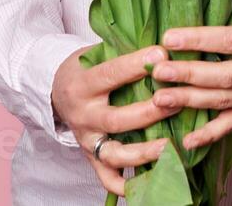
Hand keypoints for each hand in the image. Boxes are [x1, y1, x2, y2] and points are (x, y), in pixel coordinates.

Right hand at [51, 44, 180, 197]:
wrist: (56, 90)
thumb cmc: (84, 67)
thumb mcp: (94, 54)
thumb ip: (122, 52)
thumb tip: (160, 46)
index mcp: (82, 84)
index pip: (110, 74)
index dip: (135, 65)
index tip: (161, 54)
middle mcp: (83, 115)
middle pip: (116, 119)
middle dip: (148, 113)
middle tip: (175, 102)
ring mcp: (87, 140)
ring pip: (115, 153)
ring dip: (144, 153)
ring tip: (170, 147)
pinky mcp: (91, 157)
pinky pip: (106, 178)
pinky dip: (125, 185)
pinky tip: (150, 181)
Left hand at [148, 1, 231, 149]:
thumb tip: (192, 2)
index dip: (199, 40)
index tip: (169, 39)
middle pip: (226, 76)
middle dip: (189, 75)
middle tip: (159, 72)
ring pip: (225, 101)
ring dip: (191, 101)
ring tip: (160, 98)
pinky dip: (210, 134)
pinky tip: (187, 140)